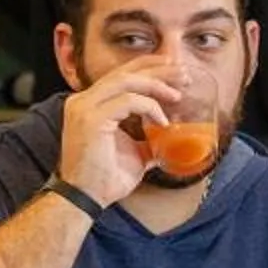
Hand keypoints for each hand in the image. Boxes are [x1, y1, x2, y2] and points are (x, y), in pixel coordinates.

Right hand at [57, 53, 186, 209]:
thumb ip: (149, 140)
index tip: (176, 72)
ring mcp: (84, 107)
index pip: (121, 75)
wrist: (85, 199)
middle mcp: (84, 100)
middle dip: (157, 69)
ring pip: (125, 81)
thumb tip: (171, 138)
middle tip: (183, 73)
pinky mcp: (91, 119)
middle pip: (125, 72)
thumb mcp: (135, 154)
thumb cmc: (104, 180)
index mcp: (90, 103)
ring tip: (177, 94)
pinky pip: (127, 101)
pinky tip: (162, 121)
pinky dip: (149, 107)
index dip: (149, 68)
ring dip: (155, 84)